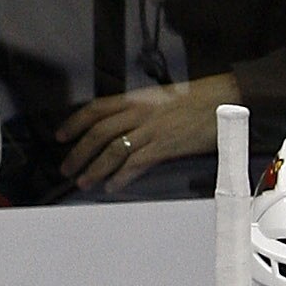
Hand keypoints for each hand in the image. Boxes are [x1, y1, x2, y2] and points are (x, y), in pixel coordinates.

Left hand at [57, 76, 240, 193]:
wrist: (224, 100)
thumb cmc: (199, 99)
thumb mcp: (163, 100)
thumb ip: (142, 113)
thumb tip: (126, 128)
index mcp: (136, 99)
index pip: (95, 109)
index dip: (74, 123)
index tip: (61, 135)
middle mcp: (139, 113)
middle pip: (98, 133)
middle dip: (79, 152)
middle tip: (67, 167)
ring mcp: (151, 130)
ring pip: (112, 150)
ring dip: (95, 168)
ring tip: (84, 181)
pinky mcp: (165, 146)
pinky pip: (135, 163)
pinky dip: (121, 176)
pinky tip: (113, 186)